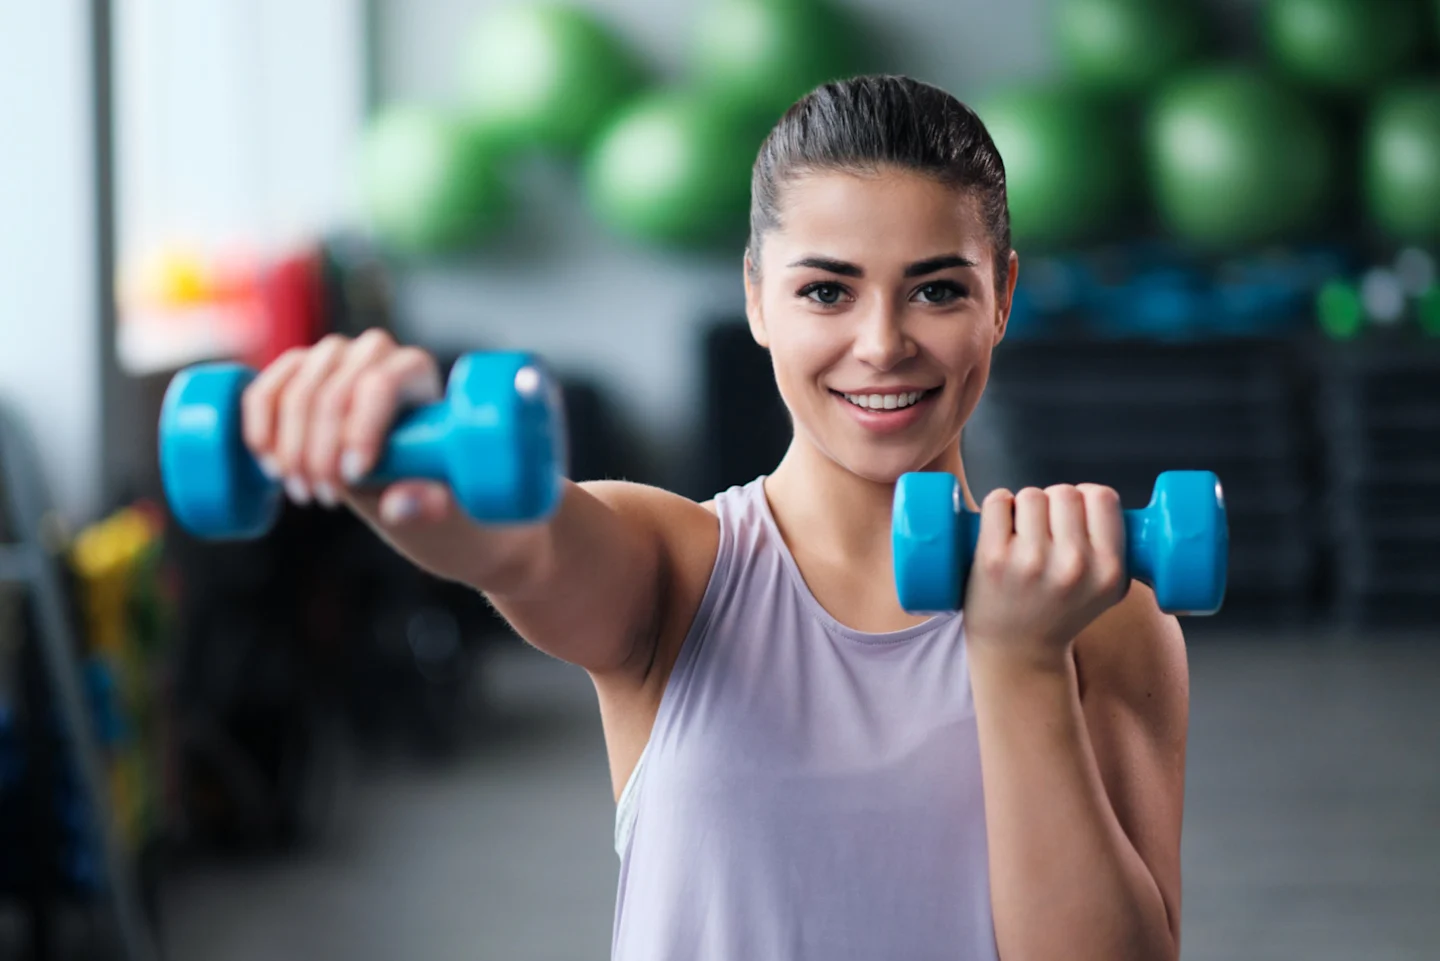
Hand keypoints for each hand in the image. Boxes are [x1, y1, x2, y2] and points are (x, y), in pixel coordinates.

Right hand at [240, 329, 455, 526]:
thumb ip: (427, 503)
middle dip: (322, 454)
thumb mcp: (435, 495)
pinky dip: (259, 432)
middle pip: (333, 394)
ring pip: (295, 395)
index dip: (360, 431)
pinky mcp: (294, 368)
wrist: (398, 467)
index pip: (379, 385)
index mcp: (414, 368)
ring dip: (291, 453)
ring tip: (305, 493)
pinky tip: (272, 468)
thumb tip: (398, 504)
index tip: (353, 477)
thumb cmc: (421, 476)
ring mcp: (329, 355)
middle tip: (326, 498)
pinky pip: (262, 393)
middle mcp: (373, 350)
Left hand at [962, 485, 1128, 669]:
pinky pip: (998, 501)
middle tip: (1044, 530)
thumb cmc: (1059, 611)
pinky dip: (998, 505)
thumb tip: (1100, 498)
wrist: (1017, 652)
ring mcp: (1031, 562)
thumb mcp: (1107, 588)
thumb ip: (1113, 546)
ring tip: (1022, 535)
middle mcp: (1074, 565)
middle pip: (1065, 492)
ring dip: (1024, 507)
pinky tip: (1000, 526)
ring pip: (1031, 495)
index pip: (1103, 497)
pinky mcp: (993, 559)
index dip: (1086, 498)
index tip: (1074, 515)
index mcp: (1108, 570)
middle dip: (1053, 503)